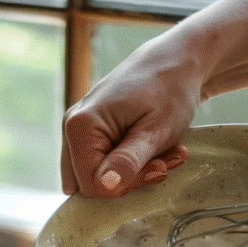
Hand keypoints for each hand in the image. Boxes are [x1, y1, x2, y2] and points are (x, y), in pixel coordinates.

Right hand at [61, 39, 202, 197]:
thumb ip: (130, 160)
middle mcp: (70, 129)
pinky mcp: (89, 134)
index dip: (125, 185)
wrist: (177, 60)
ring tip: (162, 152)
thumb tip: (105, 185)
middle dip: (129, 180)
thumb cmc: (171, 89)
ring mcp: (77, 131)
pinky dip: (129, 165)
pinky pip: (102, 165)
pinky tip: (150, 150)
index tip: (158, 167)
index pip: (91, 185)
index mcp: (80, 126)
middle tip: (163, 160)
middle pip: (90, 184)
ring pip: (98, 177)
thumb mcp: (157, 129)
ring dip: (133, 174)